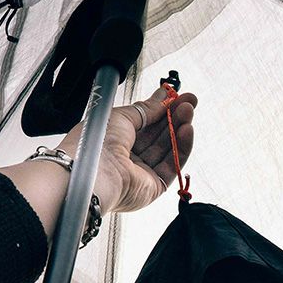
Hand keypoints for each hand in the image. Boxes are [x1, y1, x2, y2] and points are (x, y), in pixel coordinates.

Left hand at [59, 85, 197, 212]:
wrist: (93, 173)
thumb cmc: (96, 144)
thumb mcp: (121, 116)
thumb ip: (146, 109)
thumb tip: (162, 98)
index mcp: (114, 140)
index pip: (144, 123)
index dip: (161, 109)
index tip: (176, 96)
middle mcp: (127, 157)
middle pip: (158, 135)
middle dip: (174, 116)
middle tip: (189, 101)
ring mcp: (141, 172)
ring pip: (167, 148)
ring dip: (179, 128)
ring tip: (189, 110)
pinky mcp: (154, 186)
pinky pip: (173, 165)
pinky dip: (182, 147)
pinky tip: (187, 130)